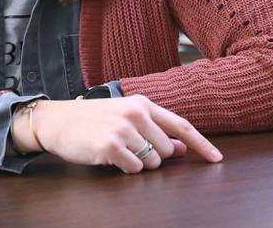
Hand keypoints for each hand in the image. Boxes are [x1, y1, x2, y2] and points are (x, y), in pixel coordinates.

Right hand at [11, 95, 222, 172]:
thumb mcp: (123, 117)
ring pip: (152, 162)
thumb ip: (154, 129)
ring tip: (116, 149)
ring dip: (138, 163)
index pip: (181, 125)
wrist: (55, 120)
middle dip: (154, 156)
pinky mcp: (111, 146)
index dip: (202, 144)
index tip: (217, 159)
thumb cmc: (89, 119)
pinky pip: (134, 169)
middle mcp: (135, 113)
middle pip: (167, 150)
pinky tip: (108, 156)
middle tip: (130, 147)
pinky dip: (125, 168)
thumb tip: (183, 148)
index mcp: (141, 103)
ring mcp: (123, 129)